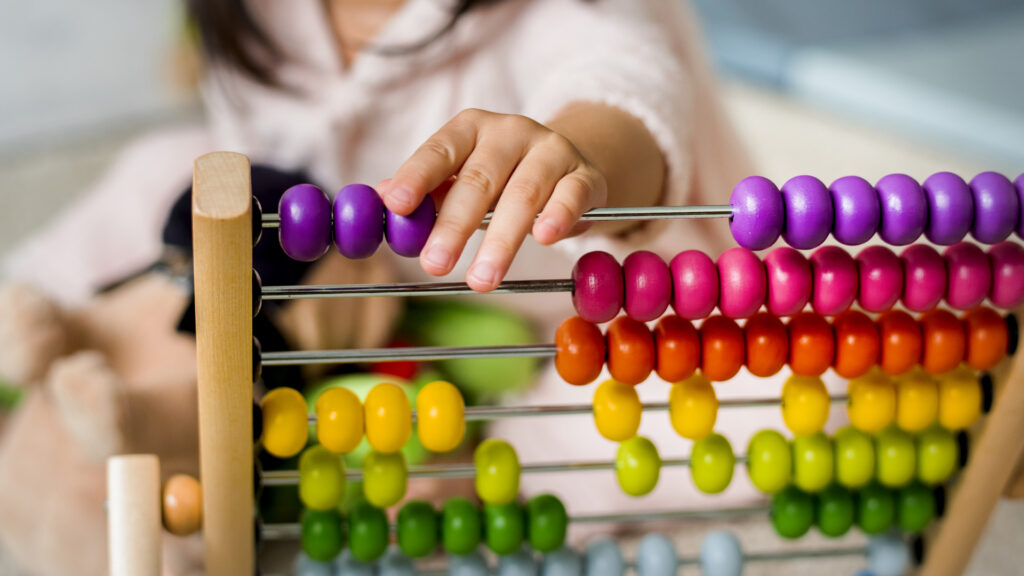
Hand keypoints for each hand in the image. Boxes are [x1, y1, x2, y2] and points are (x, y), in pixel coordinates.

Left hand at [377, 109, 607, 291]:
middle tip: (434, 264)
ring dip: (501, 240)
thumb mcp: (463, 178)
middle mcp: (510, 132)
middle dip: (454, 226)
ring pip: (524, 194)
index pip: (439, 151)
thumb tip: (380, 204)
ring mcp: (551, 150)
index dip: (416, 176)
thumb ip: (428, 193)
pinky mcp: (584, 175)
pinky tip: (544, 238)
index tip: (396, 205)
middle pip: (478, 180)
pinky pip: (571, 195)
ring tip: (481, 280)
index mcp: (470, 129)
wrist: (571, 164)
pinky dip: (557, 216)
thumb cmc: (503, 177)